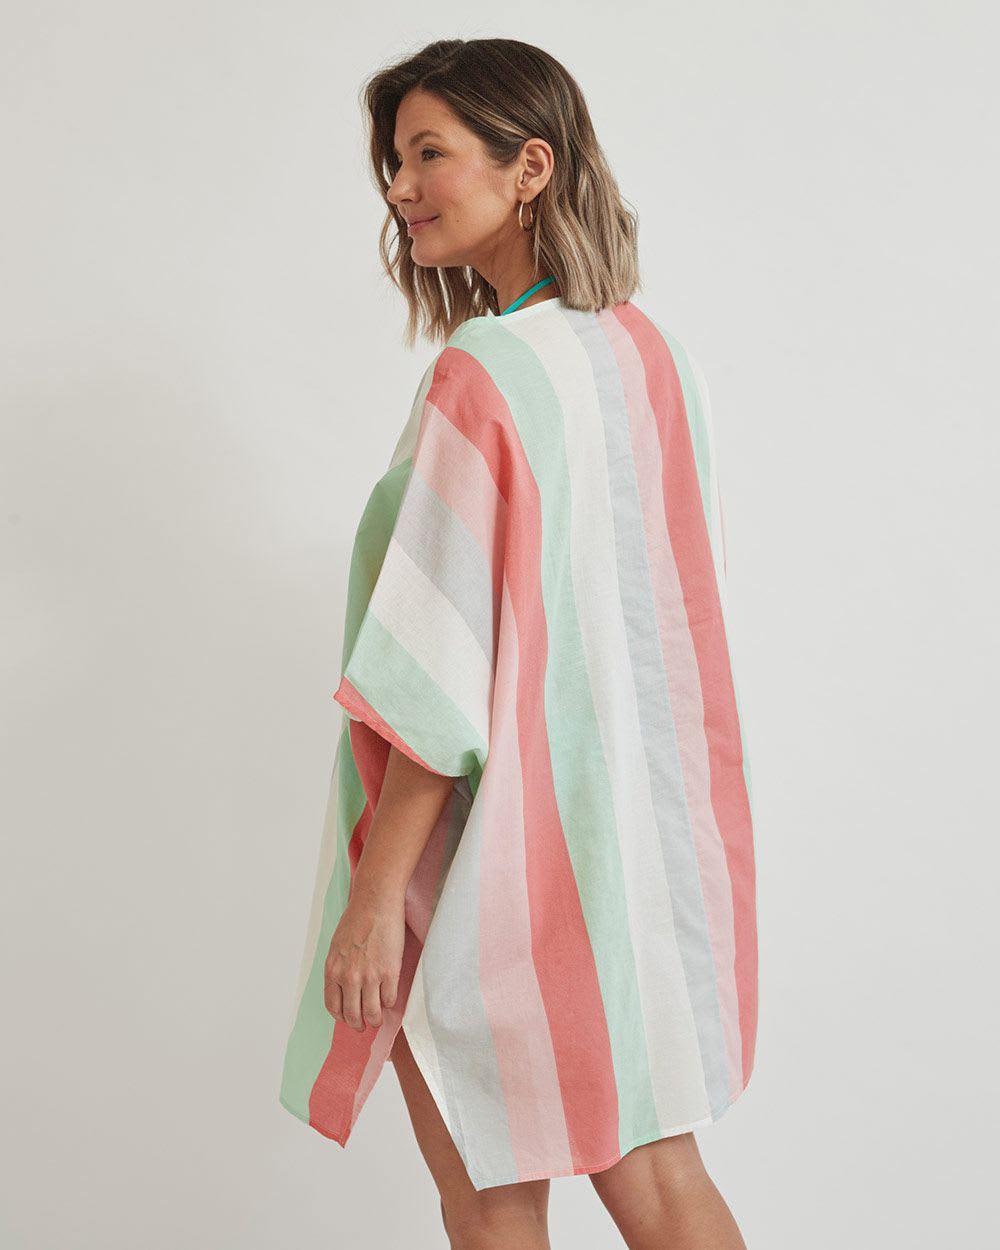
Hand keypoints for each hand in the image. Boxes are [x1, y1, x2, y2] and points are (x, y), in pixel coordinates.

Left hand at [324, 893, 404, 1032]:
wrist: (375, 902)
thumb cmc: (357, 918)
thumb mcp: (337, 946)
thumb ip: (339, 968)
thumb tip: (346, 987)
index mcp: (333, 970)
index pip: (333, 1006)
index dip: (341, 1017)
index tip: (348, 1018)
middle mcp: (349, 977)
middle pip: (352, 1015)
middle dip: (359, 1025)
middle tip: (365, 1025)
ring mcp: (370, 976)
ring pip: (372, 1013)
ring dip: (376, 1020)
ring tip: (379, 1018)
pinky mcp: (389, 972)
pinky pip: (390, 999)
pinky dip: (390, 1003)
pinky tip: (390, 998)